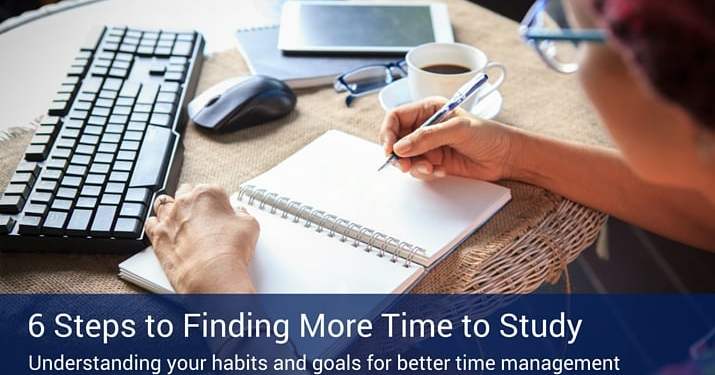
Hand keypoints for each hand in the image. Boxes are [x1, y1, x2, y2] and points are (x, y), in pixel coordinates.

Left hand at [144, 184, 259, 292]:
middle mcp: (185, 202)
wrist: (212, 275)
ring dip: (171, 208)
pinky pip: (150, 223)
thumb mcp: (249, 226)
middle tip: (203, 215)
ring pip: (163, 203)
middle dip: (193, 200)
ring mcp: (168, 218)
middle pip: (186, 192)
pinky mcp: (157, 236)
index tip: (224, 212)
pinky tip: (165, 231)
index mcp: (208, 194)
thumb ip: (242, 214)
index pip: (213, 190)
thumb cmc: (230, 250)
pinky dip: (156, 225)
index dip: (220, 202)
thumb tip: (240, 213)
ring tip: (180, 219)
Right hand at [379, 97, 519, 180]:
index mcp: (428, 110)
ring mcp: (428, 146)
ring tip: (431, 168)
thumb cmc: (488, 135)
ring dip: (414, 166)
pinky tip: (441, 171)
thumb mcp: (458, 130)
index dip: (388, 132)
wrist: (505, 157)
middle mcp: (424, 127)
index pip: (396, 117)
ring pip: (405, 158)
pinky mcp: (433, 162)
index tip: (390, 149)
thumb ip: (427, 137)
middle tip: (405, 165)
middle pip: (395, 139)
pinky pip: (417, 170)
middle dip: (398, 154)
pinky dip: (425, 173)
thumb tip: (401, 147)